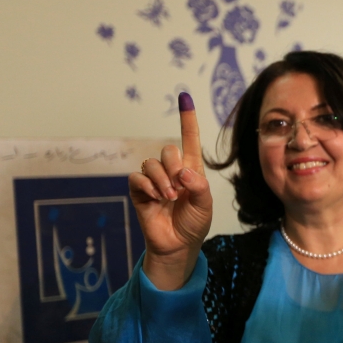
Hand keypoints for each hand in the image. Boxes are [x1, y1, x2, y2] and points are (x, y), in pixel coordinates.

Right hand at [129, 93, 212, 289]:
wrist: (178, 245)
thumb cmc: (193, 224)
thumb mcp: (205, 205)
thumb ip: (199, 186)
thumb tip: (183, 172)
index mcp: (191, 170)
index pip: (189, 139)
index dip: (187, 119)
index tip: (184, 97)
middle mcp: (172, 172)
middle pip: (168, 150)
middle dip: (174, 166)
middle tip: (180, 188)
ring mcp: (154, 181)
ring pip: (151, 163)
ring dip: (161, 179)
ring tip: (170, 197)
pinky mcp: (139, 192)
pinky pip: (137, 177)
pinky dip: (147, 185)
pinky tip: (155, 197)